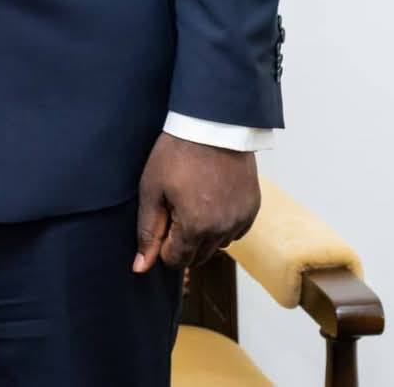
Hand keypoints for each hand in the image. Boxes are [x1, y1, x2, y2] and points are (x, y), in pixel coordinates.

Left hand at [132, 132, 260, 273]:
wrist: (212, 125)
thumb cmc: (177, 153)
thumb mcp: (152, 190)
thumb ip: (147, 231)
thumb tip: (140, 267)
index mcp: (195, 227)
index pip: (176, 261)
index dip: (163, 246)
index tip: (161, 222)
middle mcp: (223, 229)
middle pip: (197, 257)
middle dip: (182, 242)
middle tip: (174, 209)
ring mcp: (241, 219)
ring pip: (217, 245)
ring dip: (203, 234)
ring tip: (193, 201)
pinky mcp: (252, 208)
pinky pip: (235, 231)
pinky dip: (222, 224)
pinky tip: (211, 200)